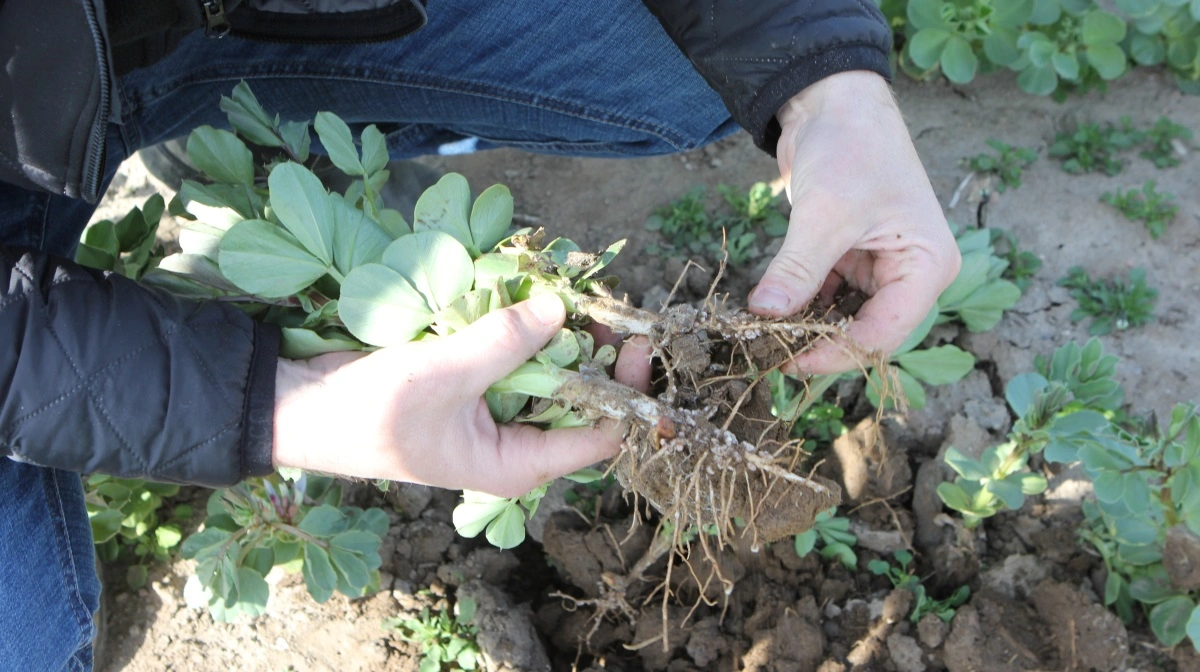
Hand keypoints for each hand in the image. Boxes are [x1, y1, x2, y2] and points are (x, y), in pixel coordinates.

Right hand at [272, 294, 652, 497]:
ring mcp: (496, 411)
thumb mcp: (443, 375)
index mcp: (517, 465)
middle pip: (582, 399)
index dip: (625, 392)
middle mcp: (516, 443)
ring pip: (551, 372)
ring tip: (575, 291)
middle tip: (606, 303)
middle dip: (597, 353)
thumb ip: (504, 342)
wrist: (305, 407)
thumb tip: (559, 310)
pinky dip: (526, 326)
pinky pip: (518, 354)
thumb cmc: (371, 412)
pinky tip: (534, 293)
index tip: (633, 340)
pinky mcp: (477, 382)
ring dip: (563, 334)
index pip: (600, 437)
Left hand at [748, 71, 960, 373]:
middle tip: (768, 353)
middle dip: (818, 343)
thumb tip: (764, 316)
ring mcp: (881, 267)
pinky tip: (769, 313)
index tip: (788, 360)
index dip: (835, 354)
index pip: (883, 333)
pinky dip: (800, 304)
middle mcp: (911, 273)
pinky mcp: (851, 258)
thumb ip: (798, 269)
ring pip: (842, 317)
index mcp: (928, 266)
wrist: (833, 101)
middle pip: (865, 331)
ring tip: (763, 338)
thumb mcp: (825, 213)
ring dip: (806, 326)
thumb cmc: (850, 147)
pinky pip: (827, 297)